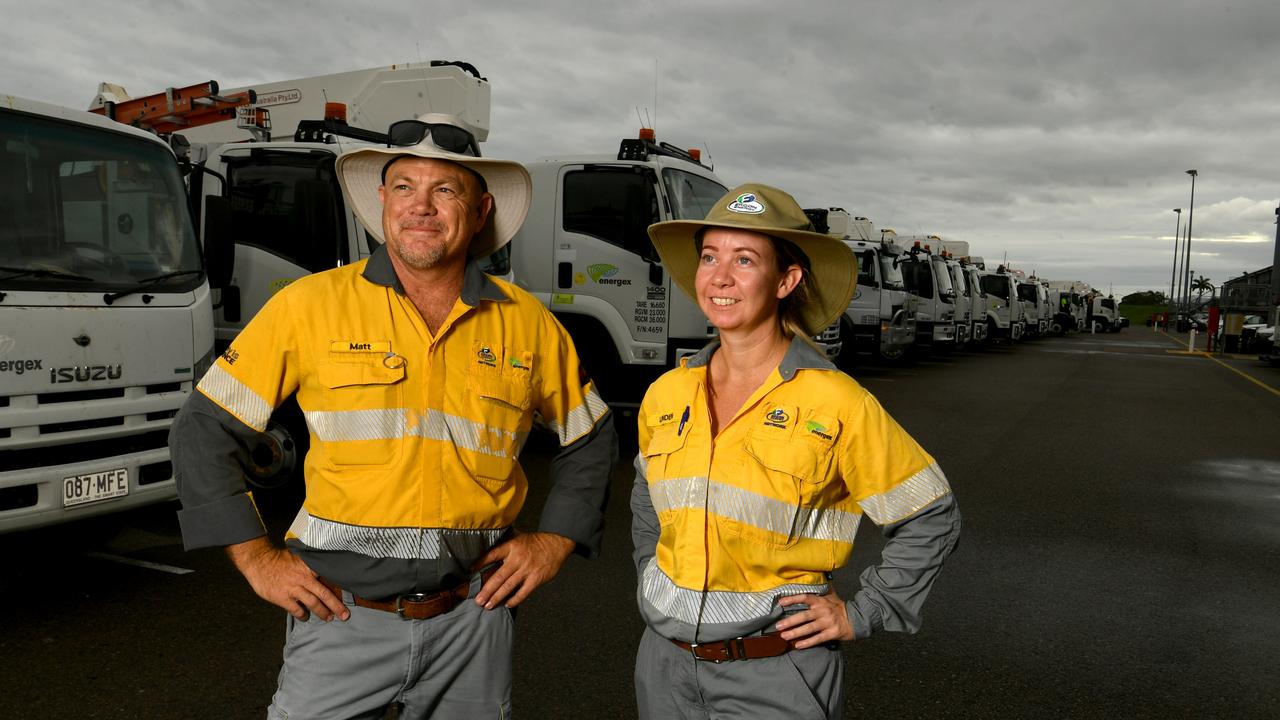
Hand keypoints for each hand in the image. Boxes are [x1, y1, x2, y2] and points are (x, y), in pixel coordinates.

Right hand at [226, 537, 348, 621]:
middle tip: (345, 615)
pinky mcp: (283, 598)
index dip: (339, 587)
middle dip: (336, 606)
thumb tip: (321, 570)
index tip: (349, 595)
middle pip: (324, 594)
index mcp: (309, 567)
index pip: (328, 577)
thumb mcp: (297, 557)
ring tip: (329, 618)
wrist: (259, 562)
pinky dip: (303, 615)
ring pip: (313, 603)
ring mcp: (294, 589)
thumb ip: (309, 565)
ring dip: (322, 612)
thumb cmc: (278, 559)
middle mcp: (304, 578)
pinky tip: (305, 617)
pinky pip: (297, 610)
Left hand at [471, 530, 574, 608]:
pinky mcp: (536, 579)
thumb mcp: (518, 536)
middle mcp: (517, 559)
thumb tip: (488, 540)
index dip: (480, 563)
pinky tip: (507, 604)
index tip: (470, 571)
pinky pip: (523, 592)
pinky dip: (515, 599)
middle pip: (498, 576)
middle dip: (487, 590)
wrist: (557, 545)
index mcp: (511, 547)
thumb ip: (505, 541)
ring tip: (488, 605)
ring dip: (497, 597)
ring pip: (508, 586)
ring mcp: (527, 569)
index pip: (492, 555)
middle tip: (478, 600)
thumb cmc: (535, 542)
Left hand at [775, 590, 854, 648]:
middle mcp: (823, 611)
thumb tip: (812, 576)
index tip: (780, 602)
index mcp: (821, 601)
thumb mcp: (831, 596)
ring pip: (809, 628)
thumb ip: (820, 590)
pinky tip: (798, 645)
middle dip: (790, 621)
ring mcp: (828, 622)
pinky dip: (808, 642)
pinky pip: (818, 638)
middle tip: (778, 626)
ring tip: (784, 636)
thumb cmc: (839, 607)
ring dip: (796, 632)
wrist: (856, 619)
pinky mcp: (832, 633)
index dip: (792, 599)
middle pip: (804, 616)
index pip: (805, 598)